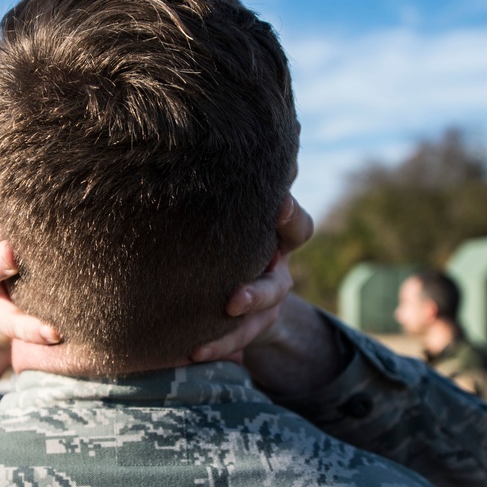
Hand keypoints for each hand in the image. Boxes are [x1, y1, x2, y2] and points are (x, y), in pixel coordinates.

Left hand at [190, 194, 312, 362]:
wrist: (217, 271)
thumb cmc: (212, 226)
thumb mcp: (218, 204)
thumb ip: (220, 181)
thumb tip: (236, 131)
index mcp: (272, 233)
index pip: (293, 226)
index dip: (287, 218)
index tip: (275, 206)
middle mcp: (273, 265)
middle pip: (279, 284)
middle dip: (259, 292)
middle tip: (232, 301)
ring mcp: (264, 299)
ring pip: (260, 319)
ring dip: (235, 332)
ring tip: (201, 347)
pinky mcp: (248, 326)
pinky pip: (237, 342)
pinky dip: (218, 349)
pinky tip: (192, 355)